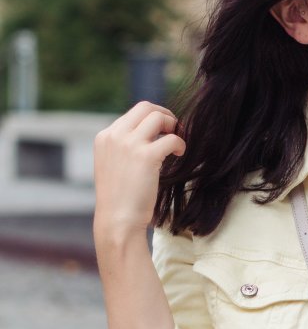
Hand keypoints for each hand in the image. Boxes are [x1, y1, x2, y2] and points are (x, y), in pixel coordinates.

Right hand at [93, 100, 184, 238]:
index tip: (163, 130)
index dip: (151, 118)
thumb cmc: (119, 199)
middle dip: (164, 115)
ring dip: (173, 126)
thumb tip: (149, 136)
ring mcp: (129, 144)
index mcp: (104, 137)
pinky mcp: (146, 156)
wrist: (117, 220)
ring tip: (177, 143)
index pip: (132, 114)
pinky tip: (180, 154)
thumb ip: (124, 148)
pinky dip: (180, 144)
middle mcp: (114, 136)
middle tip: (175, 129)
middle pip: (145, 107)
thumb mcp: (114, 166)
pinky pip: (171, 139)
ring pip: (158, 117)